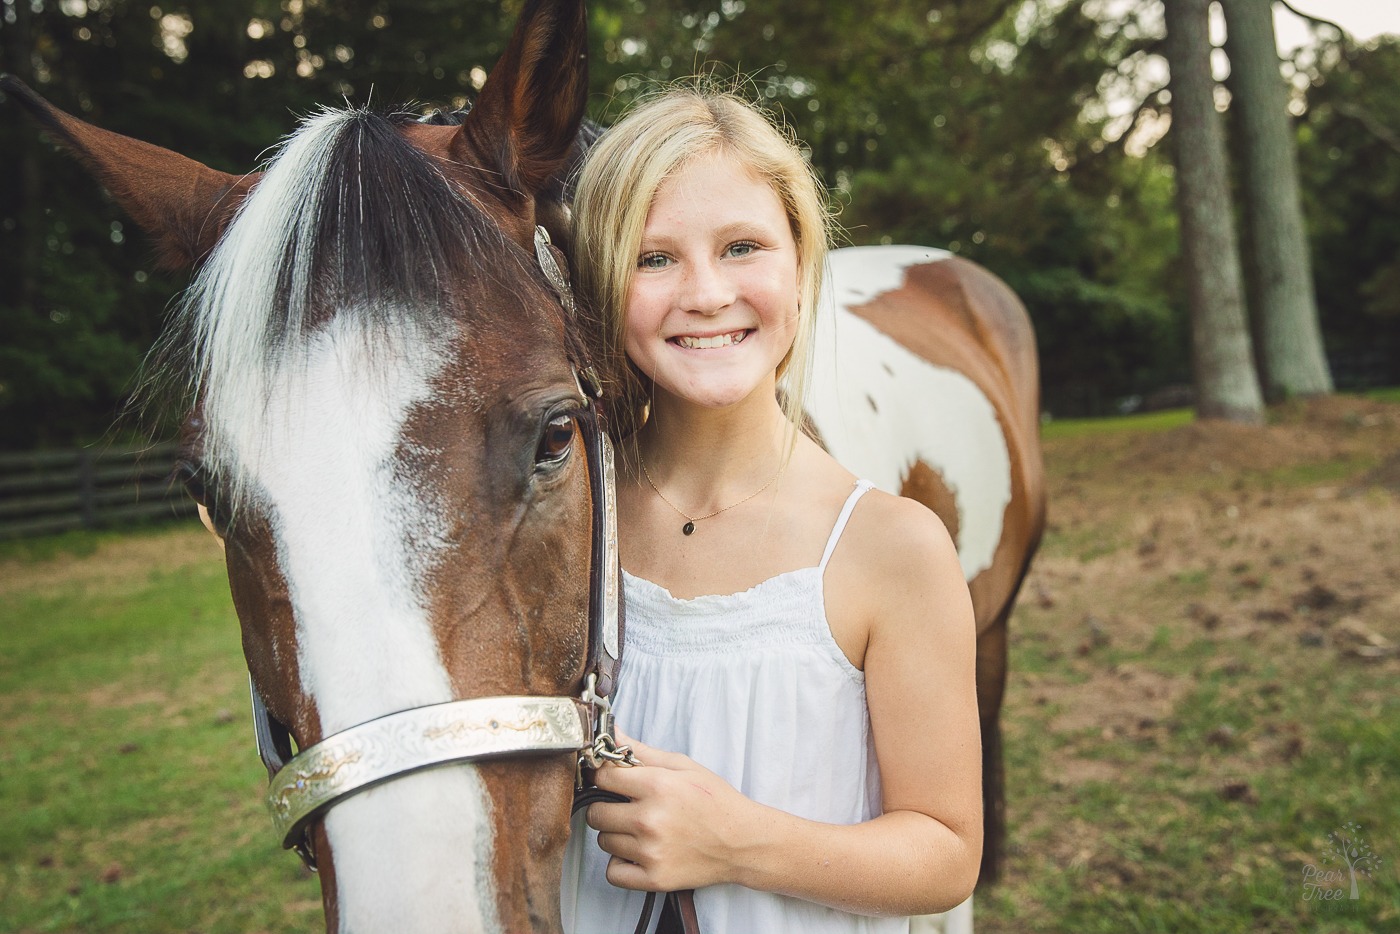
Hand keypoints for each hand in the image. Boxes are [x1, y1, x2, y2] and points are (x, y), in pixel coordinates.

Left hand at [586, 734, 758, 891]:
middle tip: (629, 808)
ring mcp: (650, 852)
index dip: (605, 777)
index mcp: (657, 786)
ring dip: (617, 835)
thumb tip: (612, 733)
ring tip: (641, 831)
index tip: (612, 782)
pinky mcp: (654, 878)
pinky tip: (638, 853)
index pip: (602, 777)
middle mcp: (649, 819)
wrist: (743, 842)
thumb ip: (642, 751)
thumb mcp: (683, 767)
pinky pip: (613, 872)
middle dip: (608, 807)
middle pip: (597, 813)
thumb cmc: (716, 802)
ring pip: (604, 841)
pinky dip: (621, 864)